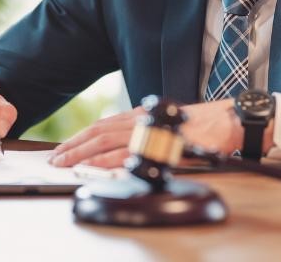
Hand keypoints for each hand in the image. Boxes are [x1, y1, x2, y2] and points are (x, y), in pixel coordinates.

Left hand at [50, 98, 273, 168]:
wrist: (223, 122)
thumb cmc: (198, 125)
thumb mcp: (163, 123)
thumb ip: (142, 131)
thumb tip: (120, 147)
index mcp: (138, 116)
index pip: (102, 125)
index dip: (81, 137)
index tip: (64, 148)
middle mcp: (139, 120)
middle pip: (98, 131)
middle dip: (74, 145)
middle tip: (56, 157)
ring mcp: (148, 131)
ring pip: (107, 140)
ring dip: (83, 152)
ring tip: (65, 162)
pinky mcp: (158, 143)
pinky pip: (128, 151)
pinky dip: (109, 158)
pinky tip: (95, 165)